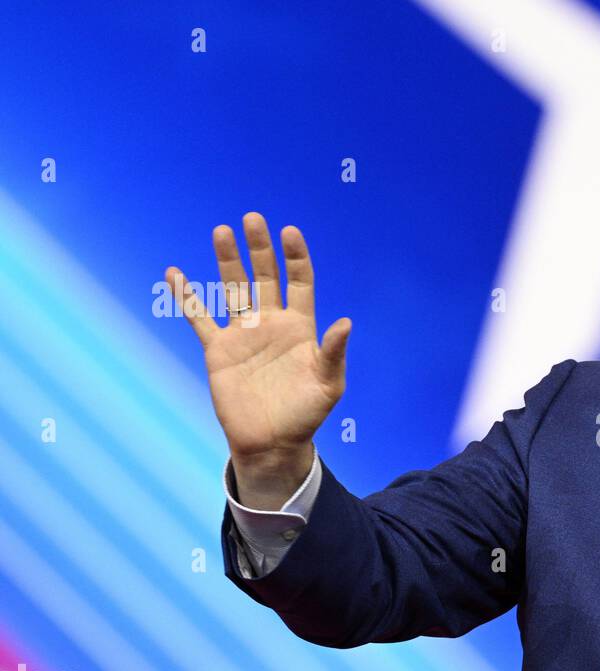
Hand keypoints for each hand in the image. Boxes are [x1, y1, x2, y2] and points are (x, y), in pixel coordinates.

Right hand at [165, 212, 349, 470]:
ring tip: (222, 231)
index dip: (295, 257)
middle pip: (265, 276)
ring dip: (227, 261)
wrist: (272, 443)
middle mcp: (271, 324)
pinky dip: (187, 297)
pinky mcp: (219, 350)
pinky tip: (175, 273)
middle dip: (260, 249)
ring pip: (233, 289)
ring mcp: (243, 334)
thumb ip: (334, 353)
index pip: (299, 282)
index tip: (289, 232)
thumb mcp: (328, 385)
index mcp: (300, 327)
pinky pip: (200, 318)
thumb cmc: (306, 414)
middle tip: (253, 219)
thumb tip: (345, 323)